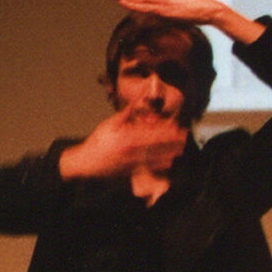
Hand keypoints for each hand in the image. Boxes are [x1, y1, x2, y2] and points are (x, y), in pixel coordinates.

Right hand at [59, 105, 187, 180]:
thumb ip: (125, 114)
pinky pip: (148, 168)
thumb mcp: (109, 124)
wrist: (86, 163)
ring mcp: (132, 161)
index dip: (165, 131)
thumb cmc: (97, 142)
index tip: (176, 128)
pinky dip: (159, 165)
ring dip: (169, 153)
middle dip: (172, 142)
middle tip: (185, 138)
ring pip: (155, 157)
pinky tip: (169, 163)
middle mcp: (132, 150)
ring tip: (181, 149)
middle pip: (156, 145)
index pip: (151, 133)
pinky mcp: (131, 170)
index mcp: (127, 137)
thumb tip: (137, 101)